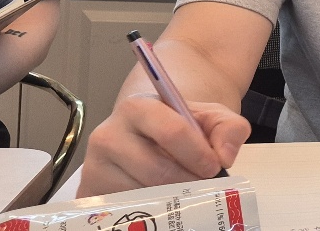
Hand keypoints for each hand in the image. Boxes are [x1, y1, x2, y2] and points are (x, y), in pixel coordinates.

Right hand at [78, 92, 248, 196]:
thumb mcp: (210, 117)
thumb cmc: (180, 126)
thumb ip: (229, 128)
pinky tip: (161, 201)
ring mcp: (95, 166)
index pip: (171, 132)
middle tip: (203, 185)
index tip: (214, 167)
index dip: (198, 154)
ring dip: (170, 197)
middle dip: (188, 181)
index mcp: (138, 108)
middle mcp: (108, 134)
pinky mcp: (90, 192)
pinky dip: (149, 209)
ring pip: (142, 193)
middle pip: (157, 170)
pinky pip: (124, 209)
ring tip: (182, 189)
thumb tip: (224, 155)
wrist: (149, 135)